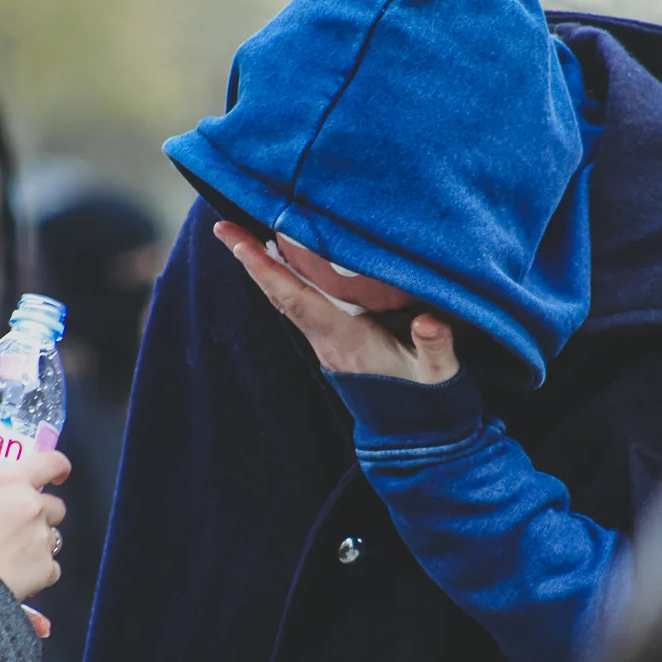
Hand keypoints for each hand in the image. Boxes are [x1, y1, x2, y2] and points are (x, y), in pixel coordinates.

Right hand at [0, 450, 70, 600]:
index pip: (50, 462)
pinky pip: (51, 569)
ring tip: (11, 559)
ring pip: (53, 538)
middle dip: (42, 516)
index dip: (58, 468)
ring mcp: (42, 538)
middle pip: (55, 506)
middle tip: (17, 531)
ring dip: (38, 545)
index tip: (59, 476)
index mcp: (9, 484)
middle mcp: (32, 506)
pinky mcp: (46, 569)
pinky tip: (16, 579)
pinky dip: (38, 574)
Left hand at [214, 222, 458, 382]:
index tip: (239, 244)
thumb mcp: (438, 375)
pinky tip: (281, 261)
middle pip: (280, 294)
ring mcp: (326, 341)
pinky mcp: (332, 341)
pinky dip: (284, 280)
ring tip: (243, 235)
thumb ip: (436, 346)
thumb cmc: (425, 399)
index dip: (268, 270)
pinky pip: (299, 304)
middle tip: (223, 228)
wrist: (413, 434)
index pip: (298, 299)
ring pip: (286, 298)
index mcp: (346, 339)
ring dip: (264, 268)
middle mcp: (326, 338)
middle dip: (251, 260)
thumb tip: (428, 321)